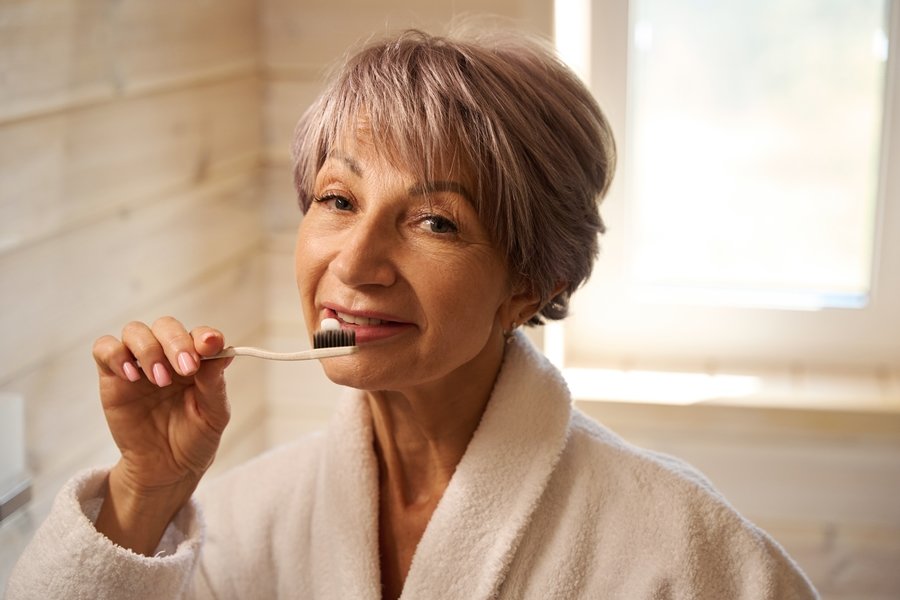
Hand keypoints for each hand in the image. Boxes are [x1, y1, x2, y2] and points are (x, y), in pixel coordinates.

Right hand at [91, 317, 231, 553]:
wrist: (166, 469)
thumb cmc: (194, 439)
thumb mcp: (213, 414)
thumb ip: (214, 382)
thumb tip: (221, 349)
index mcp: (198, 361)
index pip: (199, 335)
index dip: (204, 336)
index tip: (209, 347)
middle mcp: (168, 356)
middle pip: (166, 326)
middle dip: (176, 342)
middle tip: (185, 369)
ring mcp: (139, 364)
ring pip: (135, 331)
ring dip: (149, 350)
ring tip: (159, 380)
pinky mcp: (113, 377)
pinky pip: (105, 349)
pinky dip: (115, 354)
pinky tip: (131, 376)